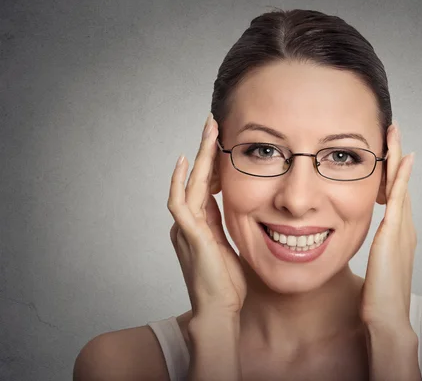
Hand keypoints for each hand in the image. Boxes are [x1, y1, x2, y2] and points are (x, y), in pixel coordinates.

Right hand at [167, 113, 245, 316]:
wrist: (219, 311)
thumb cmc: (226, 284)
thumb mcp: (228, 246)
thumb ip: (222, 226)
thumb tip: (229, 206)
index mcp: (200, 225)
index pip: (205, 186)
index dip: (212, 163)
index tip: (222, 143)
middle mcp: (188, 223)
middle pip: (195, 178)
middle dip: (204, 150)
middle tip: (213, 123)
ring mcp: (186, 228)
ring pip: (189, 183)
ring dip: (198, 156)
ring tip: (208, 130)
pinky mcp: (189, 235)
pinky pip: (179, 202)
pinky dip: (180, 181)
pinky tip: (186, 161)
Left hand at [361, 122, 416, 330]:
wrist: (388, 320)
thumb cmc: (379, 300)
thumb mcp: (376, 269)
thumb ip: (374, 254)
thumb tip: (358, 248)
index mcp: (398, 236)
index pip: (395, 197)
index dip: (393, 173)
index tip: (387, 154)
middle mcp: (404, 229)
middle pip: (400, 184)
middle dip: (397, 158)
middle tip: (394, 132)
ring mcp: (402, 231)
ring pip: (400, 185)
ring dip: (398, 159)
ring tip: (396, 135)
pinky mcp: (394, 235)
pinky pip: (398, 198)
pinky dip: (400, 177)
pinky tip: (401, 160)